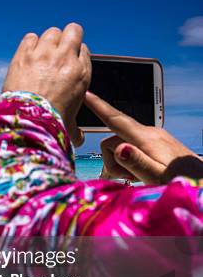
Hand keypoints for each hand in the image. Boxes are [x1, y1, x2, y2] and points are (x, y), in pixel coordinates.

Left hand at [2, 23, 90, 146]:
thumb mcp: (70, 126)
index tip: (66, 63)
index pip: (84, 50)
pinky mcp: (24, 54)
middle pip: (73, 31)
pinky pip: (30, 37)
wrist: (26, 121)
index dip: (75, 54)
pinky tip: (27, 55)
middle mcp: (66, 59)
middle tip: (56, 51)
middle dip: (66, 38)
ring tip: (40, 54)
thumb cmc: (49, 124)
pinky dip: (29, 44)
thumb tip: (78, 138)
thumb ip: (76, 129)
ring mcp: (45, 54)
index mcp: (82, 74)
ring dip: (47, 41)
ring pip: (52, 32)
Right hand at [85, 91, 201, 184]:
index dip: (99, 108)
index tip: (86, 95)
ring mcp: (153, 137)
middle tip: (127, 178)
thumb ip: (137, 162)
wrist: (202, 179)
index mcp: (146, 139)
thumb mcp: (158, 177)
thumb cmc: (182, 181)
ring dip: (121, 163)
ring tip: (136, 177)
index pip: (117, 120)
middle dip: (112, 160)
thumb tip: (119, 148)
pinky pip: (132, 146)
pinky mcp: (156, 142)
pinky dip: (129, 160)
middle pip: (113, 139)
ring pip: (121, 144)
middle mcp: (149, 133)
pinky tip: (140, 173)